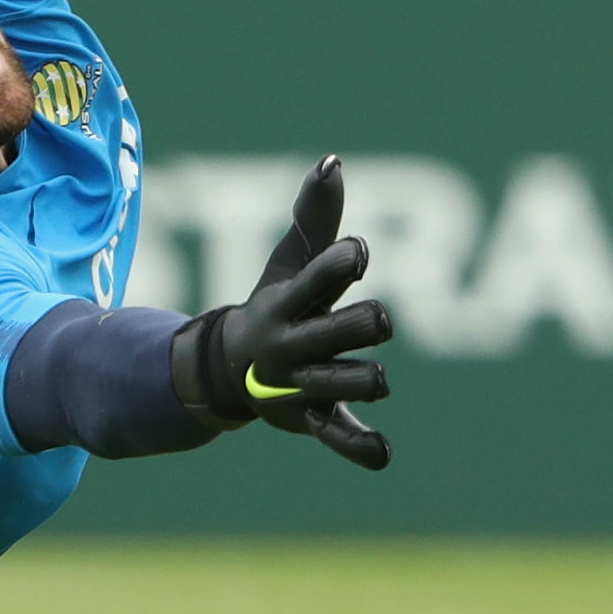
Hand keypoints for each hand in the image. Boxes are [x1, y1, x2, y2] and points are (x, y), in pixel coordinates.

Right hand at [169, 155, 394, 469]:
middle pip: (332, 334)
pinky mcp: (313, 420)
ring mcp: (300, 387)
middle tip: (380, 319)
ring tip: (378, 376)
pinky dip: (358, 448)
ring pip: (338, 384)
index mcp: (285, 304)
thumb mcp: (288, 262)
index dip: (338, 264)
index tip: (359, 251)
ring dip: (364, 379)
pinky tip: (383, 453)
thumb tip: (333, 160)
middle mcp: (291, 346)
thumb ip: (314, 216)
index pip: (313, 281)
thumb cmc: (276, 304)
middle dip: (360, 324)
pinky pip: (336, 437)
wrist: (229, 370)